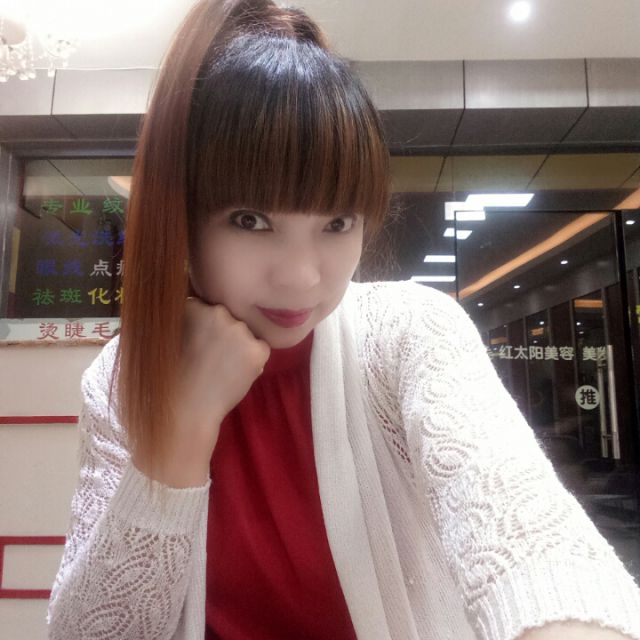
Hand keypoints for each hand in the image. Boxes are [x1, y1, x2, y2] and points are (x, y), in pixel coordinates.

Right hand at [134, 296, 270, 487]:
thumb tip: (187, 312)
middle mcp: (217, 311)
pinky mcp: (257, 349)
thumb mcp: (164, 339)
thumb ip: (179, 321)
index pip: (204, 308)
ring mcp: (239, 329)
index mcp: (191, 305)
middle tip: (210, 359)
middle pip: (226, 317)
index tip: (196, 344)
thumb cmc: (166, 380)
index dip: (201, 327)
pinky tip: (235, 374)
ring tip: (221, 369)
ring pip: (244, 333)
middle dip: (221, 333)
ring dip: (237, 346)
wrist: (184, 412)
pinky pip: (260, 349)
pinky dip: (252, 361)